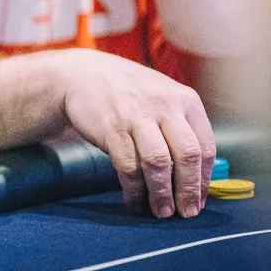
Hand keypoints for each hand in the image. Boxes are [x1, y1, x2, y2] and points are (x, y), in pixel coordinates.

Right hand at [52, 49, 215, 217]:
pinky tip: (134, 199)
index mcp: (185, 99)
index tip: (199, 199)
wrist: (82, 75)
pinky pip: (128, 167)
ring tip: (162, 211)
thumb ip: (183, 127)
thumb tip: (197, 175)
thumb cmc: (129, 92)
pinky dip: (134, 189)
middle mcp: (164, 105)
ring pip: (158, 163)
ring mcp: (136, 116)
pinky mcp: (111, 128)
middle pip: (186, 156)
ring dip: (162, 194)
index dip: (204, 179)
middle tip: (186, 212)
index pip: (205, 147)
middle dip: (188, 190)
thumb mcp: (164, 97)